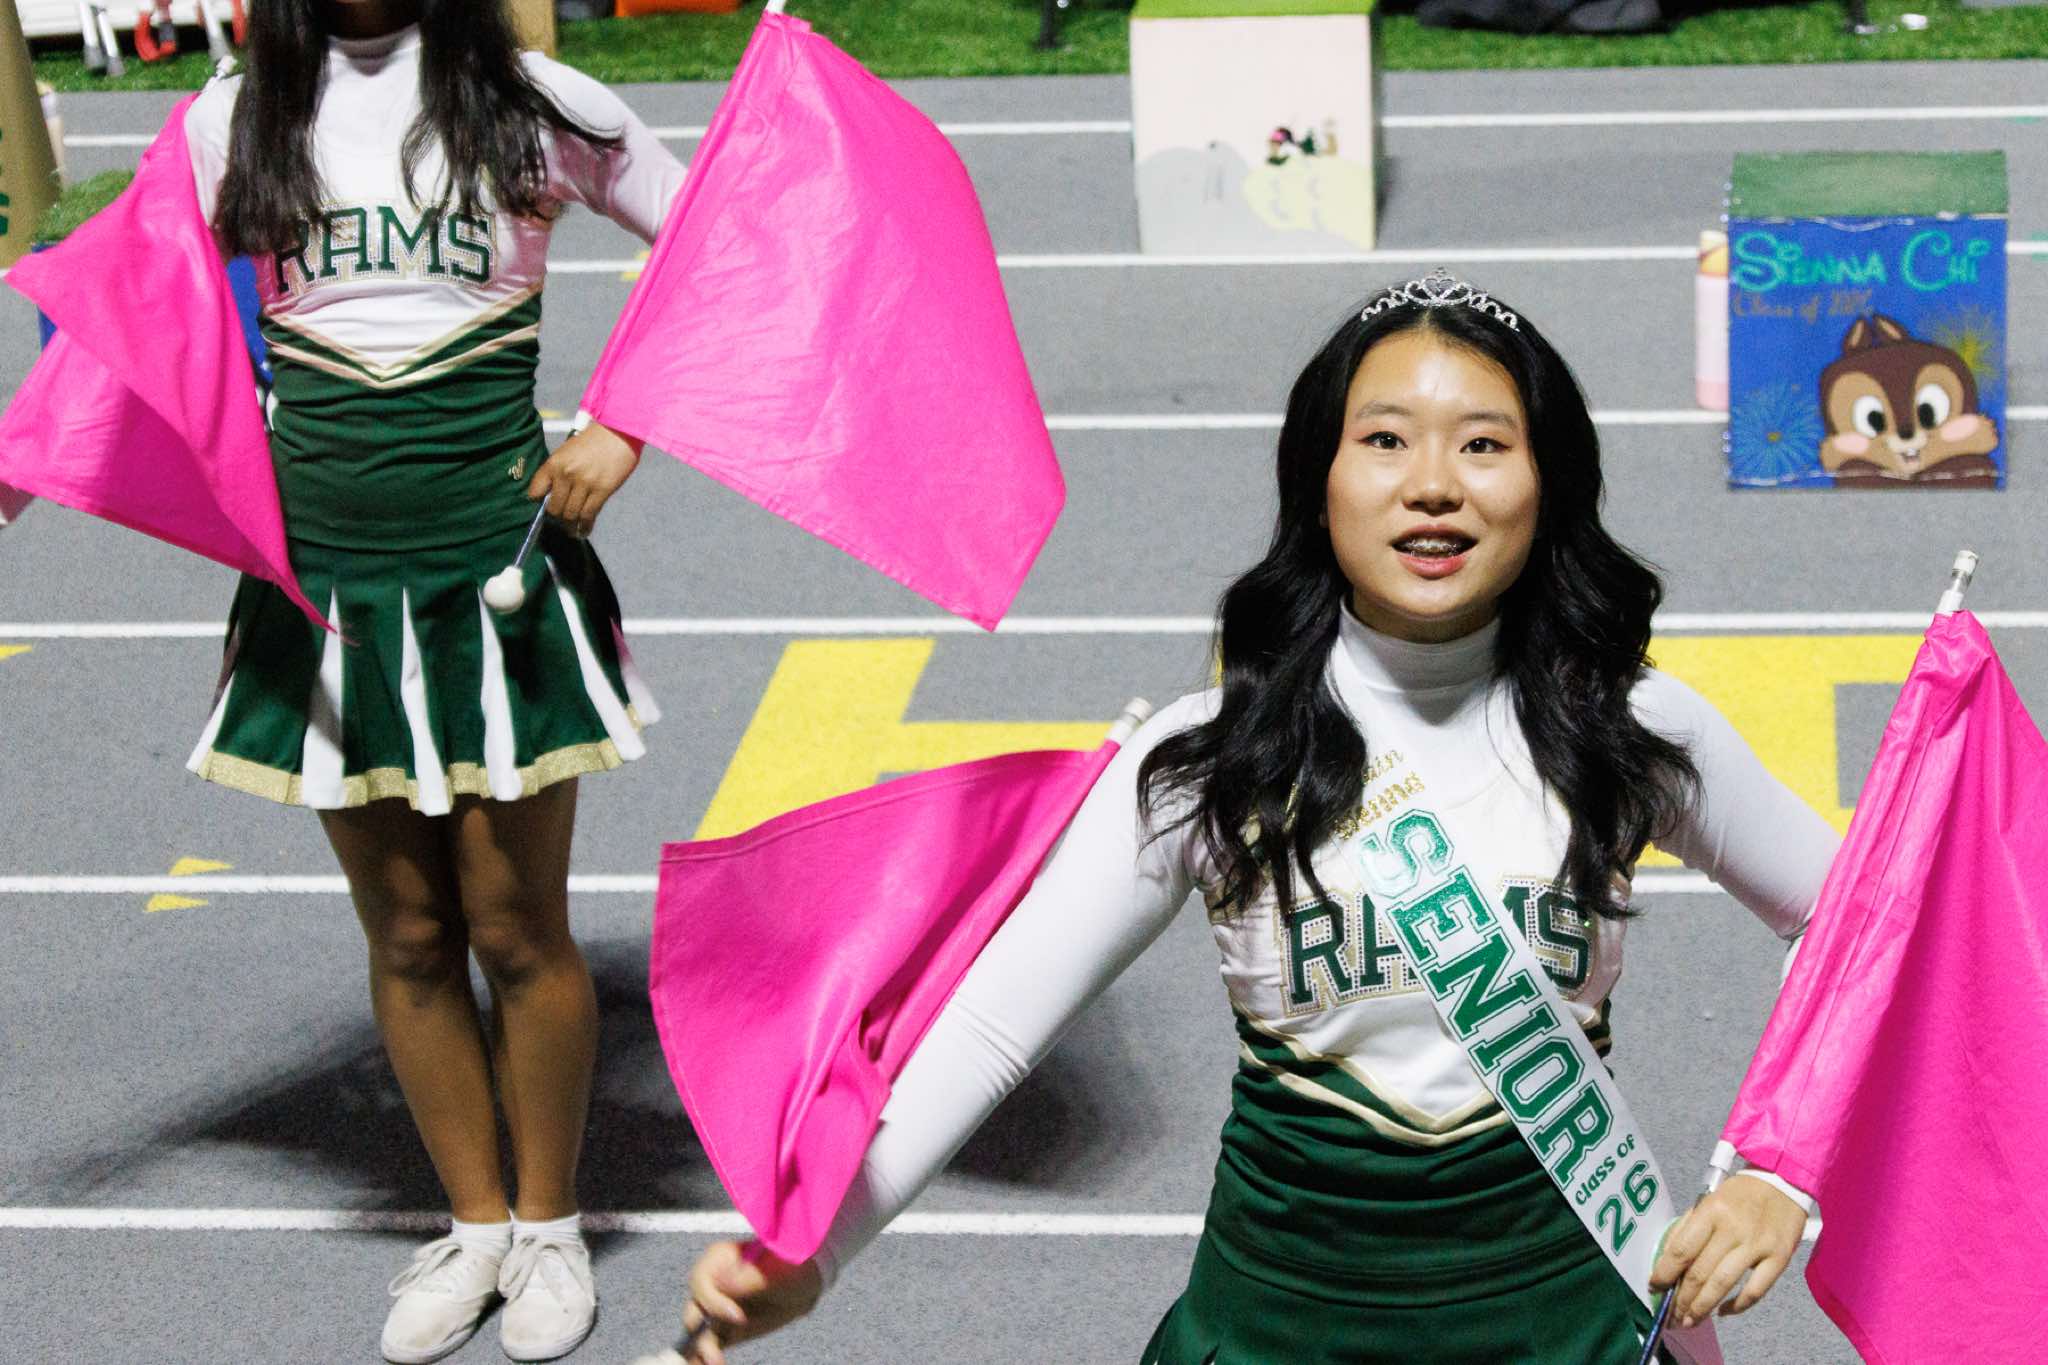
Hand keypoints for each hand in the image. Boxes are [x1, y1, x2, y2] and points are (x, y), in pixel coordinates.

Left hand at [526, 421, 640, 536]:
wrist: (618, 432)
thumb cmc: (593, 440)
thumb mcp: (568, 451)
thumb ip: (559, 471)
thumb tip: (554, 494)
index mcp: (554, 463)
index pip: (536, 491)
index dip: (539, 502)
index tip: (543, 507)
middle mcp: (566, 475)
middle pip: (554, 508)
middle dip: (557, 518)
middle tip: (561, 521)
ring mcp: (584, 484)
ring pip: (571, 514)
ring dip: (570, 525)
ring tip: (571, 529)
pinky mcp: (601, 490)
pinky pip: (589, 515)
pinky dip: (585, 526)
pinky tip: (583, 530)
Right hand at [678, 1239, 824, 1362]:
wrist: (804, 1284)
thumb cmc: (791, 1266)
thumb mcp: (776, 1269)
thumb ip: (750, 1278)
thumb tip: (725, 1285)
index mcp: (719, 1259)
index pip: (701, 1281)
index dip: (714, 1302)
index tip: (738, 1317)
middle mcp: (712, 1284)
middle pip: (694, 1308)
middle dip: (699, 1330)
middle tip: (713, 1350)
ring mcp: (716, 1308)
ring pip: (699, 1331)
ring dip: (701, 1349)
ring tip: (714, 1362)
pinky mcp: (724, 1329)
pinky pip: (710, 1343)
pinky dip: (706, 1355)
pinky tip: (713, 1363)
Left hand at [1649, 1175, 1806, 1327]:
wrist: (1783, 1182)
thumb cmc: (1740, 1195)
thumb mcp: (1709, 1201)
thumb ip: (1689, 1229)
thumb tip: (1668, 1261)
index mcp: (1711, 1212)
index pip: (1681, 1249)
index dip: (1665, 1273)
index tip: (1654, 1288)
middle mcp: (1732, 1229)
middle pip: (1700, 1272)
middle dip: (1682, 1299)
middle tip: (1671, 1316)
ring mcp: (1757, 1245)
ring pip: (1723, 1284)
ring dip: (1702, 1307)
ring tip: (1689, 1321)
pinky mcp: (1778, 1258)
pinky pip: (1755, 1290)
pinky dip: (1737, 1306)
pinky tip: (1722, 1312)